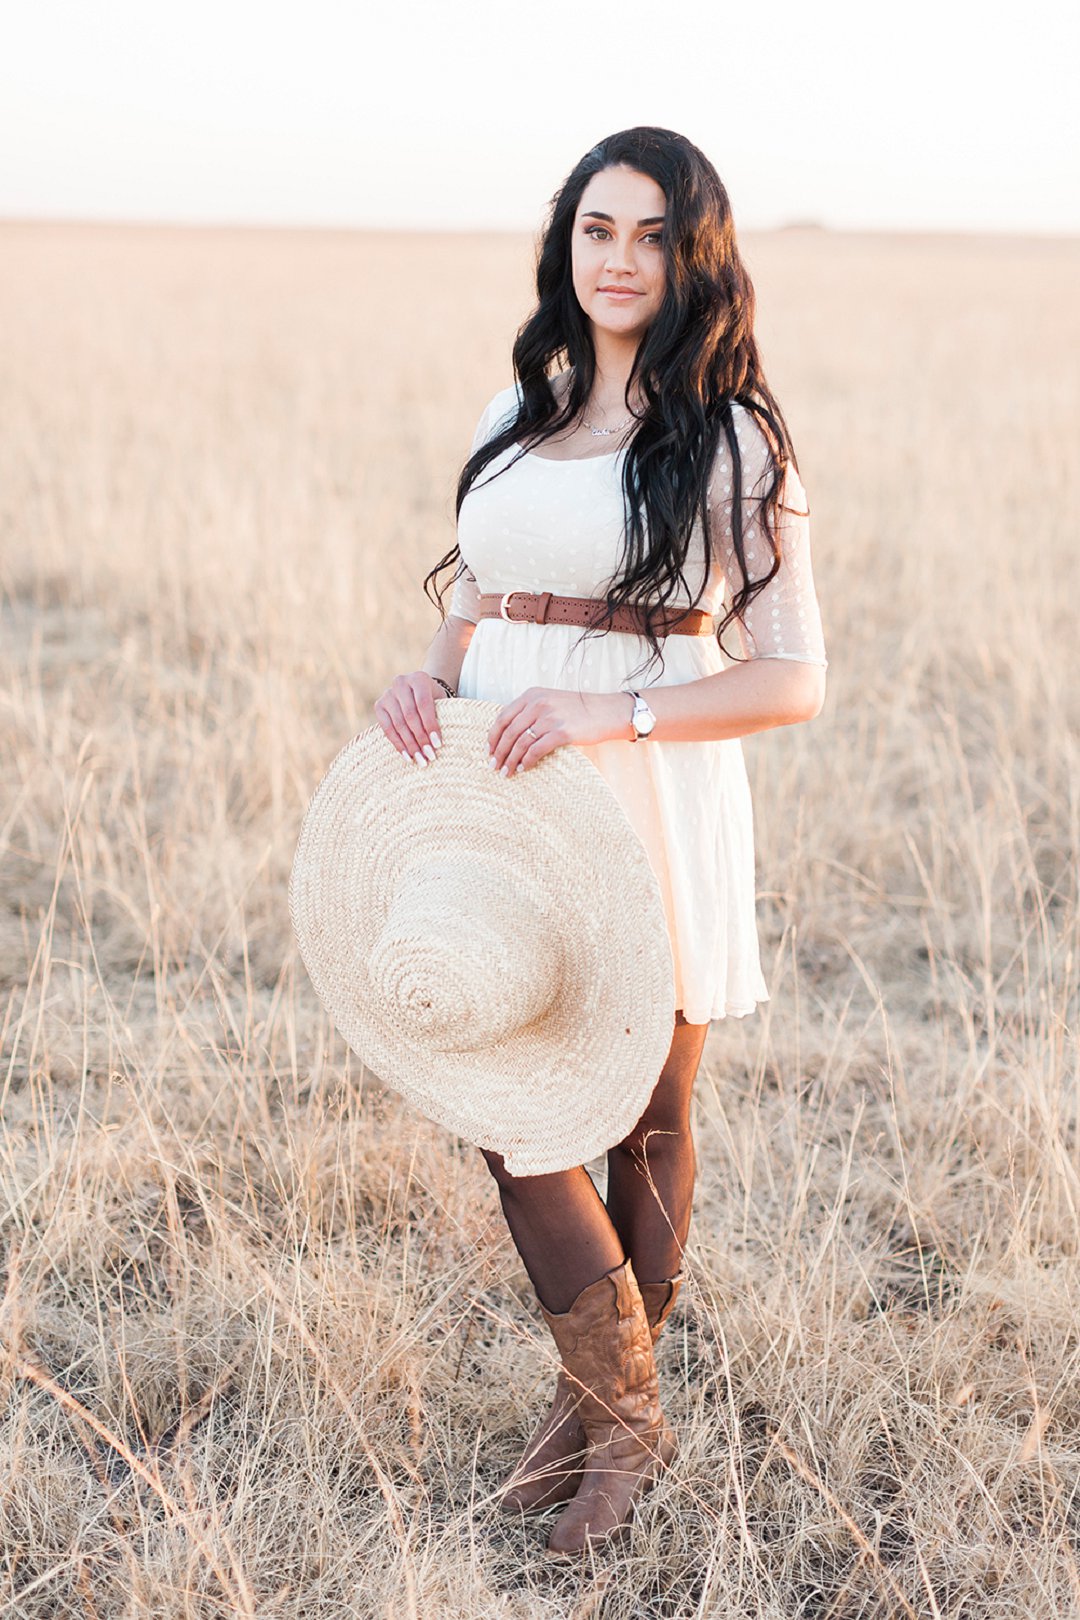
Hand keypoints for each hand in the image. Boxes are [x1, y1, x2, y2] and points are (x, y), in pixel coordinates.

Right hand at [373, 671, 447, 766]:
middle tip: (429, 756)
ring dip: (410, 745)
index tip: (438, 744)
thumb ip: (443, 715)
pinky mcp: (379, 705)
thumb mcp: (441, 701)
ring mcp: (387, 694)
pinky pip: (387, 728)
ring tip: (420, 760)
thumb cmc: (434, 699)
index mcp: (419, 678)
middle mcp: (400, 683)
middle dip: (420, 738)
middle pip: (410, 716)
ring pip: (398, 724)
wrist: (417, 691)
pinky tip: (407, 756)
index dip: (430, 725)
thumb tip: (441, 742)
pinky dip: (398, 744)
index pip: (424, 705)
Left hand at [487, 688, 631, 776]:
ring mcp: (550, 718)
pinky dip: (526, 762)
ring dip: (510, 760)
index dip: (493, 736)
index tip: (489, 750)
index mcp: (532, 695)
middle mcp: (538, 704)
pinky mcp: (561, 732)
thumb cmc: (577, 710)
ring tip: (506, 772)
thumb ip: (530, 711)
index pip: (503, 717)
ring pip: (520, 743)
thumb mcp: (550, 701)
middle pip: (509, 732)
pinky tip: (523, 769)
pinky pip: (536, 750)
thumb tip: (508, 734)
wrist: (606, 711)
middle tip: (494, 766)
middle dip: (499, 752)